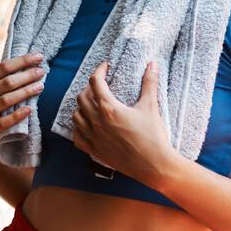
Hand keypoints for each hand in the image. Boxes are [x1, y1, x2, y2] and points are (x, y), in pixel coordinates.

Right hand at [0, 53, 45, 151]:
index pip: (3, 67)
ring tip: (41, 86)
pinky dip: (17, 115)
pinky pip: (5, 121)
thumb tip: (19, 66)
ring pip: (8, 99)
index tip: (38, 56)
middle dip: (27, 75)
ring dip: (26, 92)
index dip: (23, 61)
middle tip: (42, 71)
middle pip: (8, 82)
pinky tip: (29, 109)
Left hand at [70, 60, 176, 186]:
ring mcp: (93, 137)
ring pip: (76, 116)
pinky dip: (78, 128)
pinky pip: (77, 137)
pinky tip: (87, 125)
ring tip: (93, 103)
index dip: (99, 71)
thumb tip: (152, 64)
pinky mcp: (94, 150)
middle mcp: (97, 122)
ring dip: (81, 107)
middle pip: (82, 97)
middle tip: (100, 86)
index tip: (105, 67)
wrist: (155, 166)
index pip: (95, 82)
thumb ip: (149, 83)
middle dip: (89, 88)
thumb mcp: (151, 107)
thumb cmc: (154, 136)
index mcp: (109, 109)